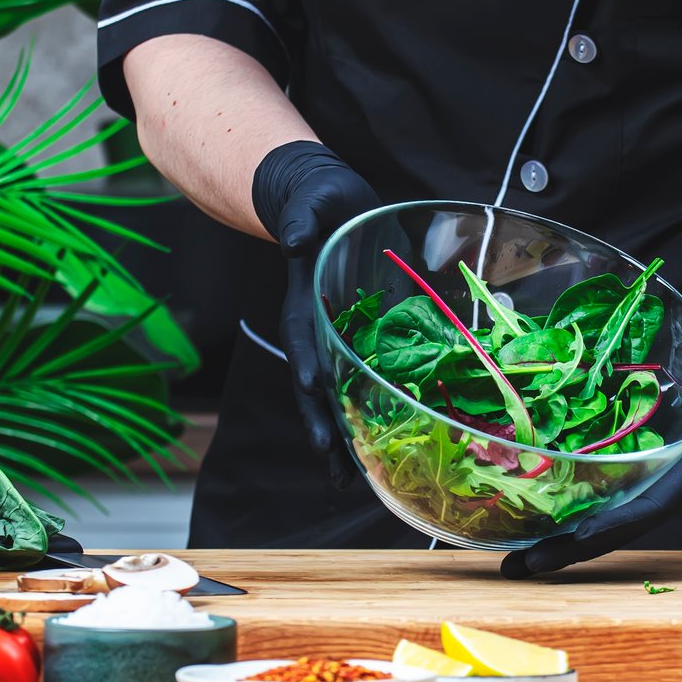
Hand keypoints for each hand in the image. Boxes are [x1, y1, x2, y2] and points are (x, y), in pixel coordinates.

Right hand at [253, 141, 379, 485]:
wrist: (326, 203)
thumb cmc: (314, 201)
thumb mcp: (309, 203)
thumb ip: (301, 222)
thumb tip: (297, 239)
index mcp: (303, 301)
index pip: (301, 338)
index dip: (306, 364)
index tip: (312, 390)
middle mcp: (318, 328)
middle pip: (315, 385)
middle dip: (323, 424)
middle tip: (335, 471)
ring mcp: (338, 336)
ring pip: (337, 393)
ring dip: (344, 434)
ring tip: (351, 480)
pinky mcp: (361, 335)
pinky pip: (366, 379)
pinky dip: (371, 411)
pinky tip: (384, 443)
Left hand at [500, 323, 681, 577]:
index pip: (640, 515)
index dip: (607, 530)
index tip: (571, 544)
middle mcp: (661, 487)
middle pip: (606, 528)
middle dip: (561, 551)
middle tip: (510, 569)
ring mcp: (650, 476)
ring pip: (597, 512)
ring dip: (555, 532)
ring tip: (506, 548)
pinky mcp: (643, 459)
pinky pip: (599, 485)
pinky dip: (568, 495)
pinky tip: (534, 495)